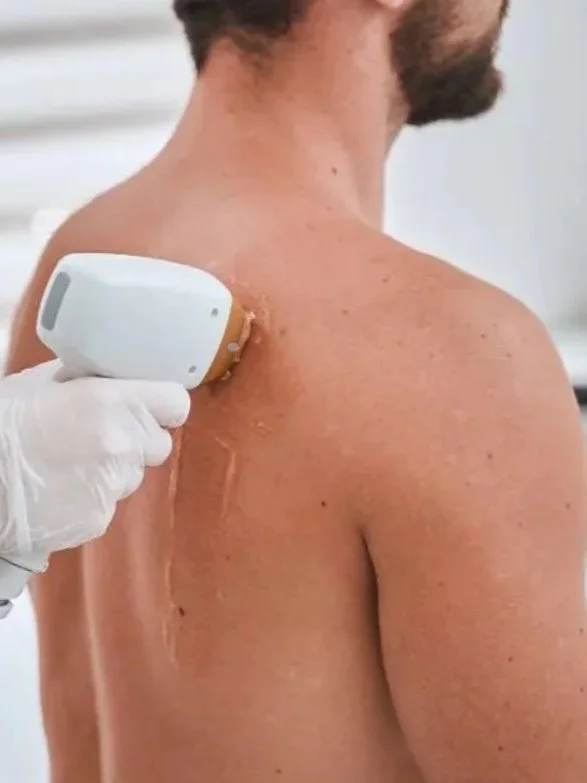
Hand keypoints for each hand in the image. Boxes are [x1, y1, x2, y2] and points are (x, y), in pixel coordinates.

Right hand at [0, 360, 189, 554]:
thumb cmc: (4, 422)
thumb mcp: (45, 382)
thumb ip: (90, 380)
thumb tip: (112, 377)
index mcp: (111, 403)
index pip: (176, 403)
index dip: (165, 404)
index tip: (155, 405)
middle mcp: (121, 445)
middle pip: (159, 444)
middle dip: (138, 440)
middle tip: (103, 436)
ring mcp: (111, 486)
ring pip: (133, 476)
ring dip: (114, 470)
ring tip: (70, 463)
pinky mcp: (98, 518)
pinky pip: (109, 503)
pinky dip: (91, 497)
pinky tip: (59, 488)